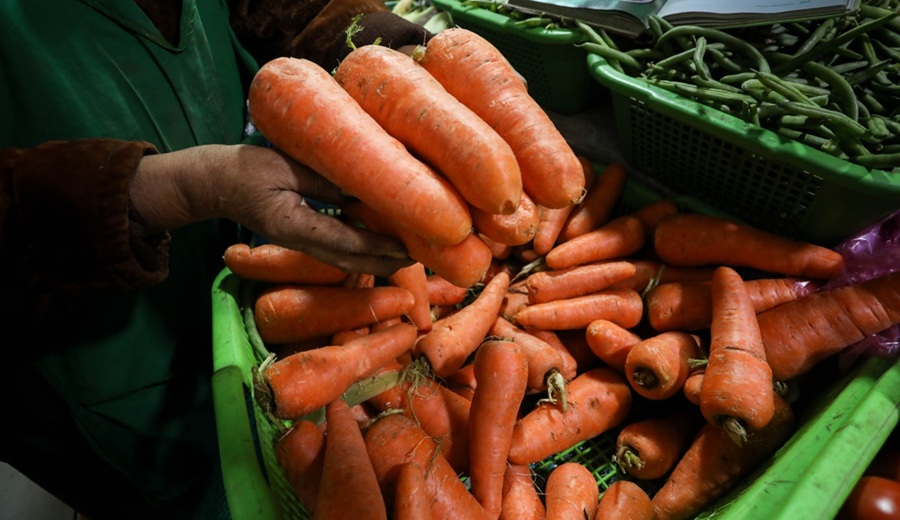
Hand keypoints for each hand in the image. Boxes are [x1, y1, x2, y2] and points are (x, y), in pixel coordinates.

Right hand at [131, 144, 412, 275]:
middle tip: (425, 258)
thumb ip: (323, 180)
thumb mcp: (284, 166)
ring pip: (348, 258)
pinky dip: (365, 247)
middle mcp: (299, 240)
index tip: (410, 249)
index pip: (344, 242)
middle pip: (352, 261)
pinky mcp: (303, 235)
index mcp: (292, 225)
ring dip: (380, 258)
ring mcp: (301, 241)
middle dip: (388, 262)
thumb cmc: (244, 169)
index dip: (379, 248)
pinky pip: (339, 248)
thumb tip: (366, 187)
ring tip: (414, 253)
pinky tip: (386, 240)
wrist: (213, 182)